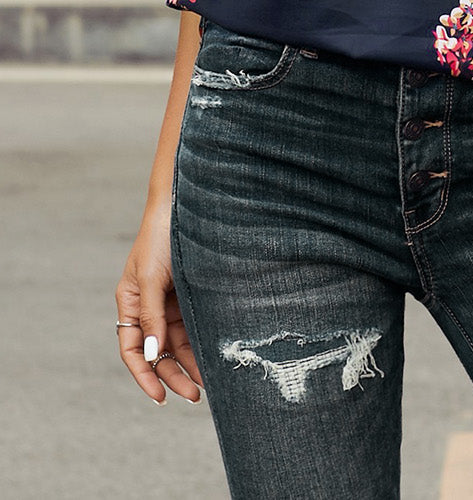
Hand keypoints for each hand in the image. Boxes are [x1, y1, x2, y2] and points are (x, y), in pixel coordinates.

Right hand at [116, 198, 203, 404]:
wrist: (185, 205)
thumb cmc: (161, 237)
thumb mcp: (152, 277)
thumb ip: (151, 316)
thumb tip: (151, 353)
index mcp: (130, 303)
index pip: (131, 350)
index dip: (144, 376)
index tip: (161, 397)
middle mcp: (149, 307)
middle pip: (157, 352)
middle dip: (174, 376)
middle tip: (196, 396)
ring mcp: (170, 303)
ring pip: (178, 344)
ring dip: (191, 364)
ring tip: (211, 382)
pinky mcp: (190, 295)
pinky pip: (193, 327)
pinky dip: (201, 344)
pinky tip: (213, 357)